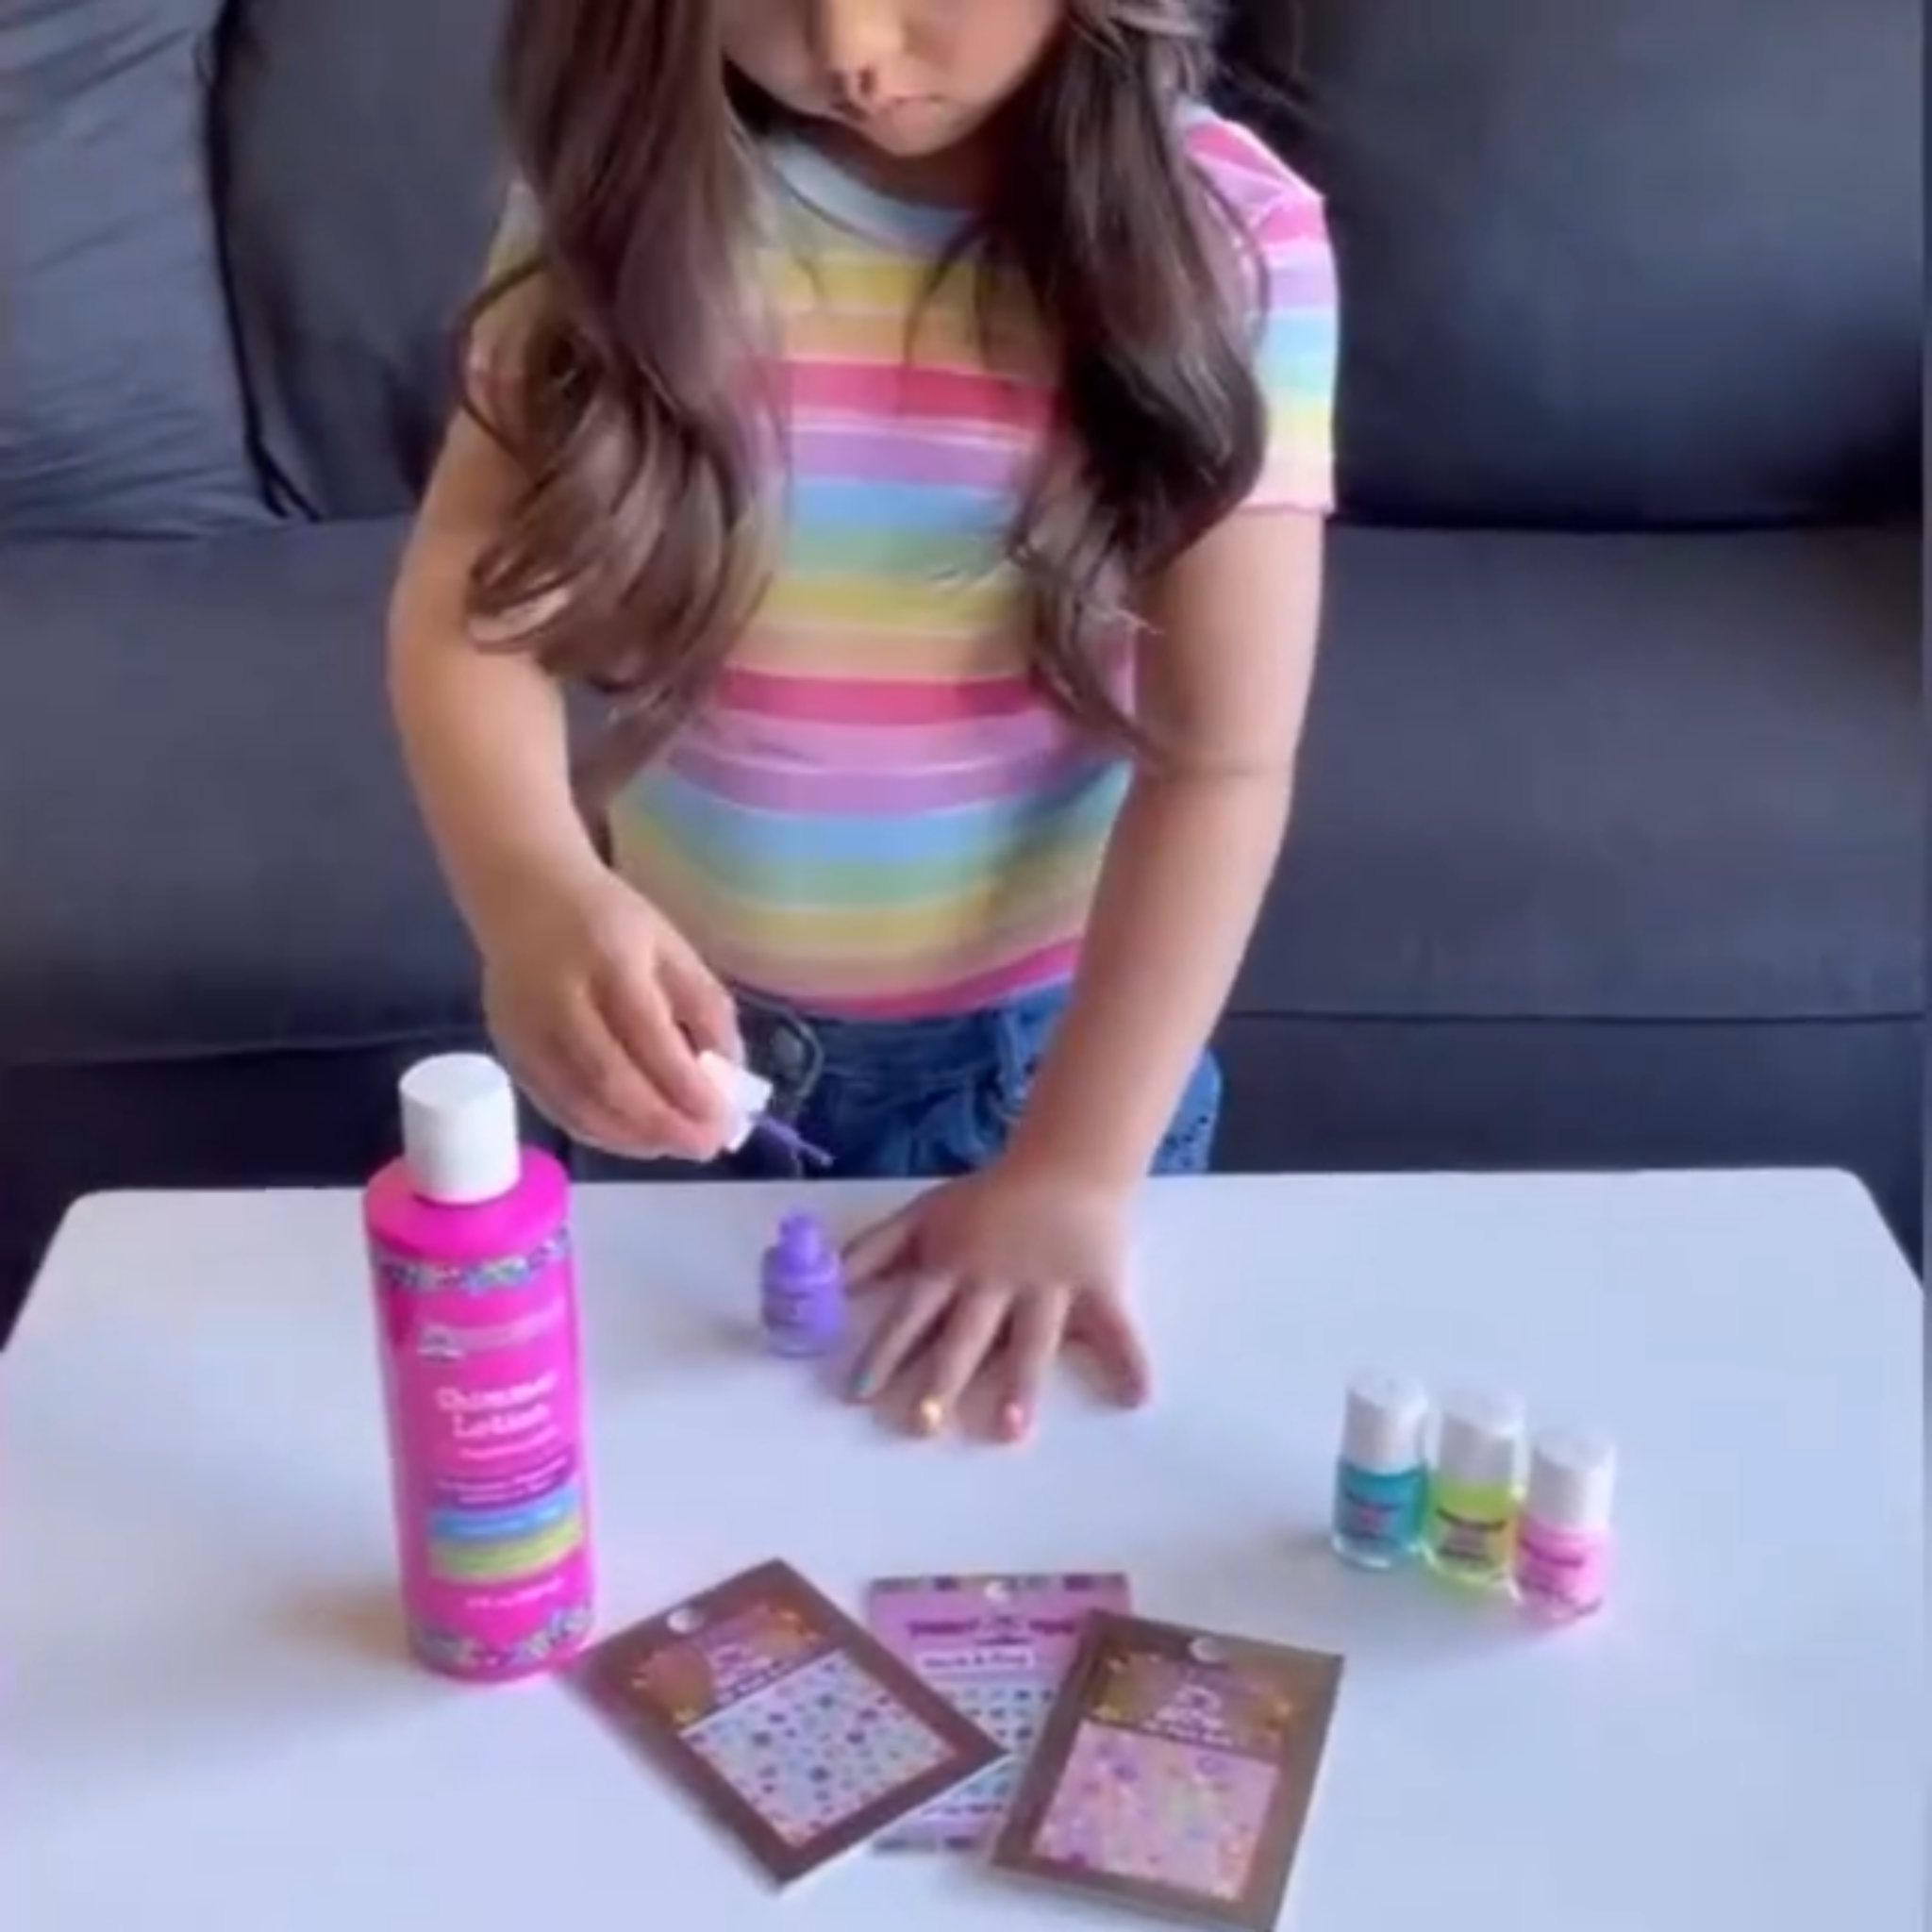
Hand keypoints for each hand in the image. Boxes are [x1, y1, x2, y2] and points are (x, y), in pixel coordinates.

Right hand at [476, 858, 739, 1159]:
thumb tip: (727, 1077)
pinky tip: (633, 1139)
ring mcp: (526, 1029)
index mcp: (608, 960)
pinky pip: (554, 1106)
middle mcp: (560, 998)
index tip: (723, 1119)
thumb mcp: (671, 947)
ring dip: (632, 1137)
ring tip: (675, 1147)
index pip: (649, 1038)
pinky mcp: (509, 1051)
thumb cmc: (610, 920)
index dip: (687, 1088)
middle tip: (705, 1146)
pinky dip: (598, 1131)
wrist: (523, 893)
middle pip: (609, 1079)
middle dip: (663, 1124)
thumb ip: (704, 1007)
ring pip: (578, 1103)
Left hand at [845, 1156, 1149, 1441]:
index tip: (860, 1393)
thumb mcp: (924, 1215)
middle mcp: (995, 1281)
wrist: (1066, 1161)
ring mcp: (1048, 1285)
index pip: (912, 1312)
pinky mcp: (1096, 1286)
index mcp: (952, 1265)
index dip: (884, 1351)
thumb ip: (875, 1250)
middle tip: (923, 1423)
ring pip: (1031, 1337)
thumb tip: (824, 1282)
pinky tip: (1136, 1396)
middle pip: (966, 1334)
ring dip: (1021, 1382)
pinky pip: (1114, 1326)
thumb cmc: (989, 1198)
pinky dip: (1128, 1358)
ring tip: (1011, 1428)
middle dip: (943, 1377)